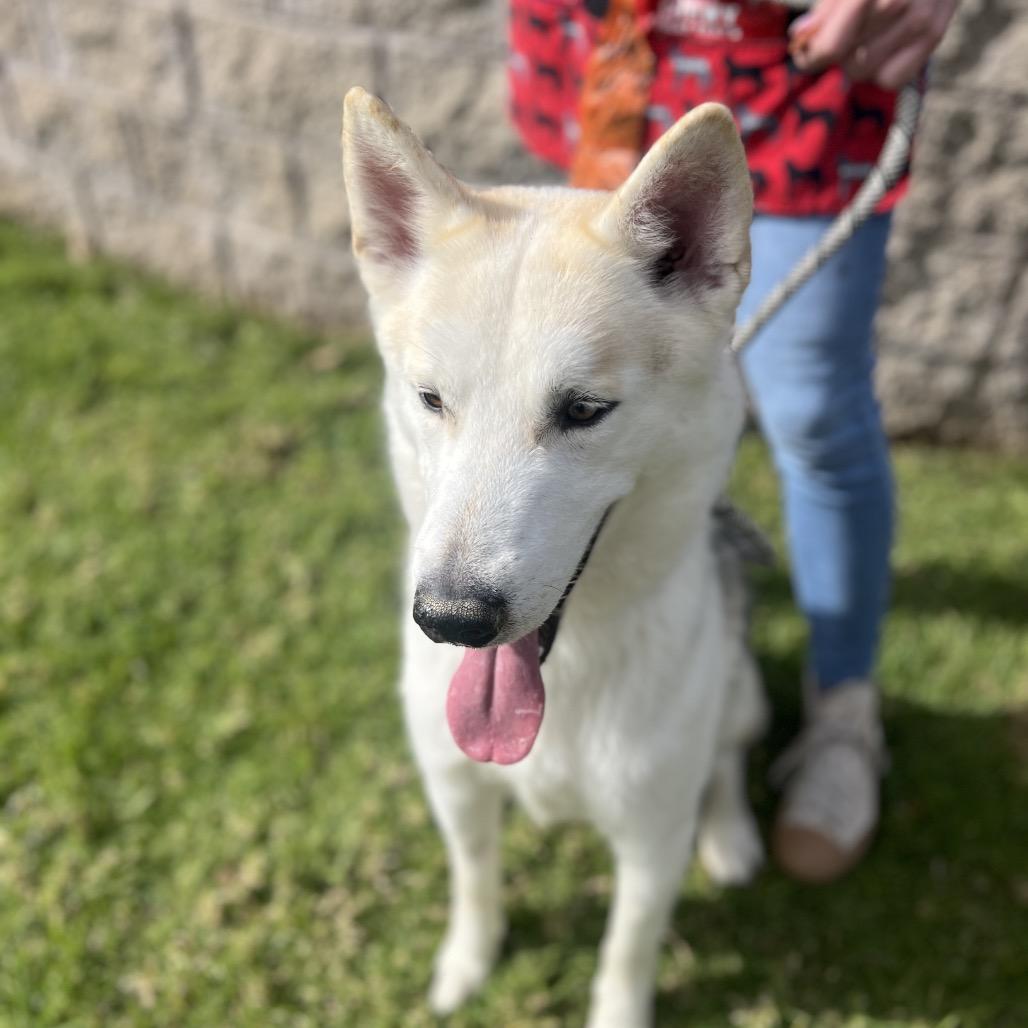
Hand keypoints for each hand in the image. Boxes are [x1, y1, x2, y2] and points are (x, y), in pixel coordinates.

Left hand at [789, 0, 958, 90]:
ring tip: (871, 30)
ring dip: (860, 59)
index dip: (810, 55)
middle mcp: (896, 0)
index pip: (830, 48)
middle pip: (847, 62)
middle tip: (849, 28)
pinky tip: (889, 43)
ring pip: (864, 72)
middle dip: (840, 50)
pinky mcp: (935, 34)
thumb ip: (825, 9)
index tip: (803, 50)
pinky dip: (884, 69)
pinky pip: (890, 79)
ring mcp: (920, 19)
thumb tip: (799, 35)